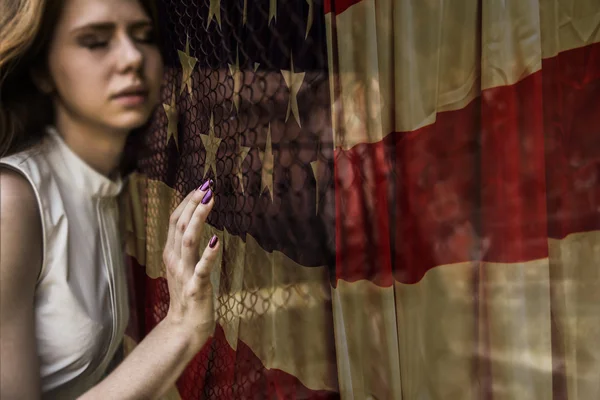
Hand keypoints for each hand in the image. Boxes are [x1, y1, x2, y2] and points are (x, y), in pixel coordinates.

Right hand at [162, 180, 218, 346]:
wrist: (184, 327)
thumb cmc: (187, 293)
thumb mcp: (183, 265)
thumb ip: (186, 244)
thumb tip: (194, 219)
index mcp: (171, 253)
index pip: (175, 220)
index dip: (187, 201)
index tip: (201, 185)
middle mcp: (174, 260)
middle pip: (180, 225)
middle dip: (193, 203)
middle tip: (207, 185)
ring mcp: (184, 273)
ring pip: (188, 241)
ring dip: (199, 219)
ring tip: (209, 201)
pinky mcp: (196, 288)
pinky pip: (202, 269)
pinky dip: (209, 254)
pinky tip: (218, 241)